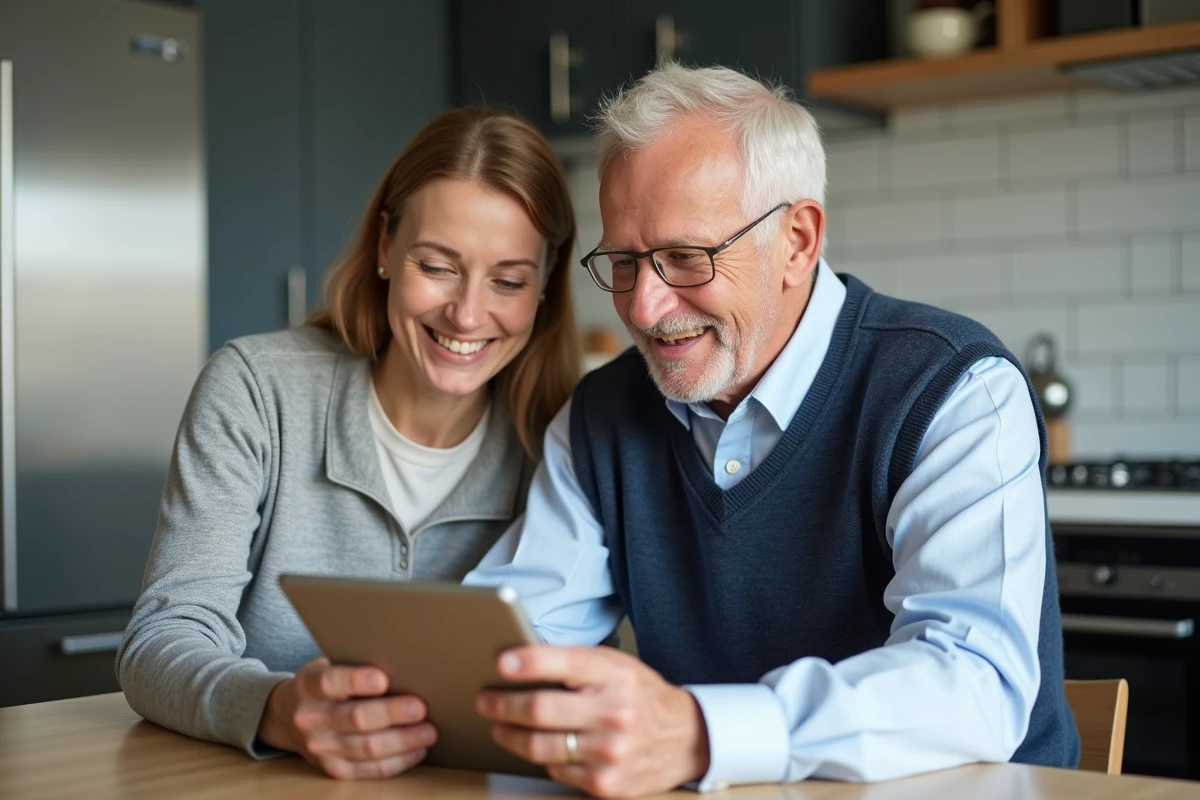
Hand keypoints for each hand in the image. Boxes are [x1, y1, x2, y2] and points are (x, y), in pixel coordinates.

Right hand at [258, 657, 435, 779]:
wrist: (287, 716)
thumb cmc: (323, 684)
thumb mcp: (327, 665)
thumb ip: (355, 664)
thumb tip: (404, 661)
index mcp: (308, 686)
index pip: (330, 682)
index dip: (356, 681)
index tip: (382, 678)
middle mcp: (310, 719)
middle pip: (356, 718)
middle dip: (392, 713)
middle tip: (421, 707)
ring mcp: (320, 748)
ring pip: (367, 748)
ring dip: (403, 741)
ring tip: (428, 731)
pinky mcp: (333, 769)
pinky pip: (370, 770)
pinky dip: (398, 761)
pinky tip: (417, 749)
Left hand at [475, 646, 709, 796]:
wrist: (686, 739)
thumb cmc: (642, 696)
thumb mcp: (617, 666)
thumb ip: (576, 662)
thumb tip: (522, 659)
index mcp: (616, 676)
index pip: (565, 664)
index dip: (528, 663)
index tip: (501, 662)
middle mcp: (615, 714)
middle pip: (541, 710)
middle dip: (503, 704)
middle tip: (485, 699)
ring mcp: (610, 753)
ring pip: (540, 746)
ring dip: (510, 735)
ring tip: (499, 724)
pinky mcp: (606, 784)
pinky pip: (555, 770)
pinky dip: (542, 757)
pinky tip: (538, 745)